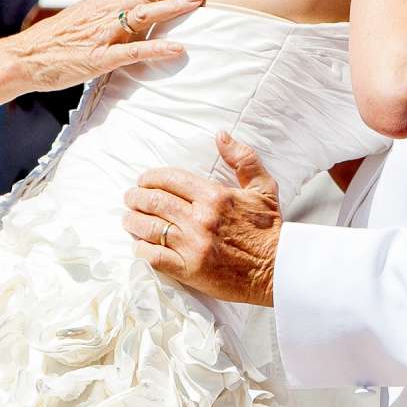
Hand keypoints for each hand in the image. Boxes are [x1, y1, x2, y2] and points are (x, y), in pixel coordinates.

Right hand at [10, 0, 210, 91]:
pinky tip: (178, 49)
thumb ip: (114, 11)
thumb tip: (141, 5)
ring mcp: (102, 33)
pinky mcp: (98, 58)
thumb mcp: (88, 17)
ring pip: (144, 14)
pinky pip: (131, 53)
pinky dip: (156, 50)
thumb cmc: (58, 40)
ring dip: (173, 6)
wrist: (24, 57)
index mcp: (104, 0)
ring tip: (200, 1)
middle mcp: (105, 11)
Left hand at [125, 134, 280, 303]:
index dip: (150, 177)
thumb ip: (243, 159)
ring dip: (132, 221)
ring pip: (148, 228)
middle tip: (130, 198)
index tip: (143, 180)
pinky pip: (154, 257)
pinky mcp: (189, 270)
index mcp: (215, 196)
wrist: (278, 270)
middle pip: (154, 201)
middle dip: (135, 197)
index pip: (170, 179)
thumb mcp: (264, 188)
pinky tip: (139, 246)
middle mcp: (200, 218)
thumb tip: (221, 136)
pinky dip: (141, 249)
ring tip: (128, 219)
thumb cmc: (270, 230)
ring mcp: (192, 245)